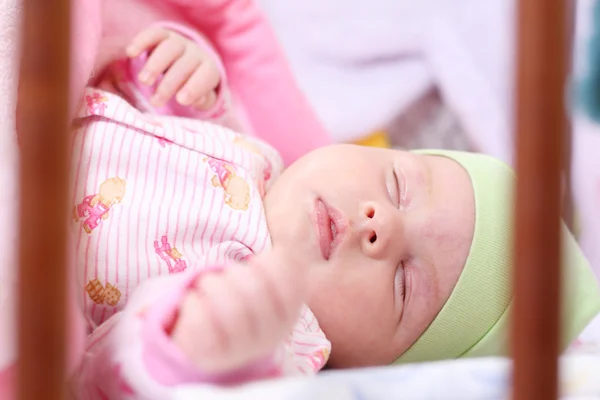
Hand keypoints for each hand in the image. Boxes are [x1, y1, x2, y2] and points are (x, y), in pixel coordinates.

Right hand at [126, 26, 219, 109]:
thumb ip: (202, 100)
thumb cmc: (193, 85)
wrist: (189, 60)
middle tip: (156, 102)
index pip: (205, 76)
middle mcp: (196, 53)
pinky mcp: (163, 34)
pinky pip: (154, 34)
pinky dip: (142, 41)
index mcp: (208, 69)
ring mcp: (179, 42)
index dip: (194, 88)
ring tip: (144, 82)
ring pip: (169, 48)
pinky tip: (131, 53)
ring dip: (155, 65)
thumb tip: (194, 100)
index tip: (180, 101)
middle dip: (169, 84)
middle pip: (184, 65)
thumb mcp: (201, 96)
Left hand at [172, 249, 306, 373]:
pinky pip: (200, 323)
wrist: (219, 349)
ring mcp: (239, 351)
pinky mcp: (209, 356)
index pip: (290, 287)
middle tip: (227, 274)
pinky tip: (194, 301)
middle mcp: (268, 338)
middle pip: (255, 293)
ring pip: (228, 310)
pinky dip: (193, 303)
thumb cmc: (247, 305)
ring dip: (212, 285)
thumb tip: (297, 220)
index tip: (255, 261)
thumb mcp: (271, 286)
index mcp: (288, 317)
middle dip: (235, 274)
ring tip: (207, 284)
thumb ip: (285, 257)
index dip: (270, 266)